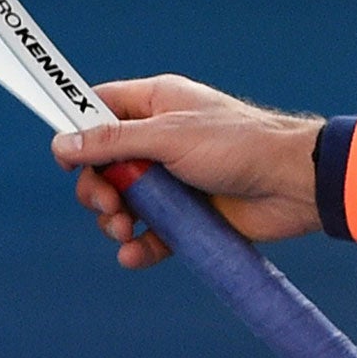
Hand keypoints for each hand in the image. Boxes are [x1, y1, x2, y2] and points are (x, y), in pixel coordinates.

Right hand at [52, 74, 322, 269]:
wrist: (294, 183)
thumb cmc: (239, 145)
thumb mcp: (170, 137)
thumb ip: (115, 142)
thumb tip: (61, 143)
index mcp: (157, 104)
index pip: (100, 110)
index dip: (78, 133)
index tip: (67, 161)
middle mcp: (161, 139)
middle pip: (104, 164)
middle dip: (97, 189)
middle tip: (111, 204)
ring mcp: (173, 178)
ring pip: (123, 202)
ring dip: (114, 221)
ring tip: (126, 230)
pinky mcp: (188, 213)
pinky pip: (149, 233)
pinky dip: (137, 245)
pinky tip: (134, 253)